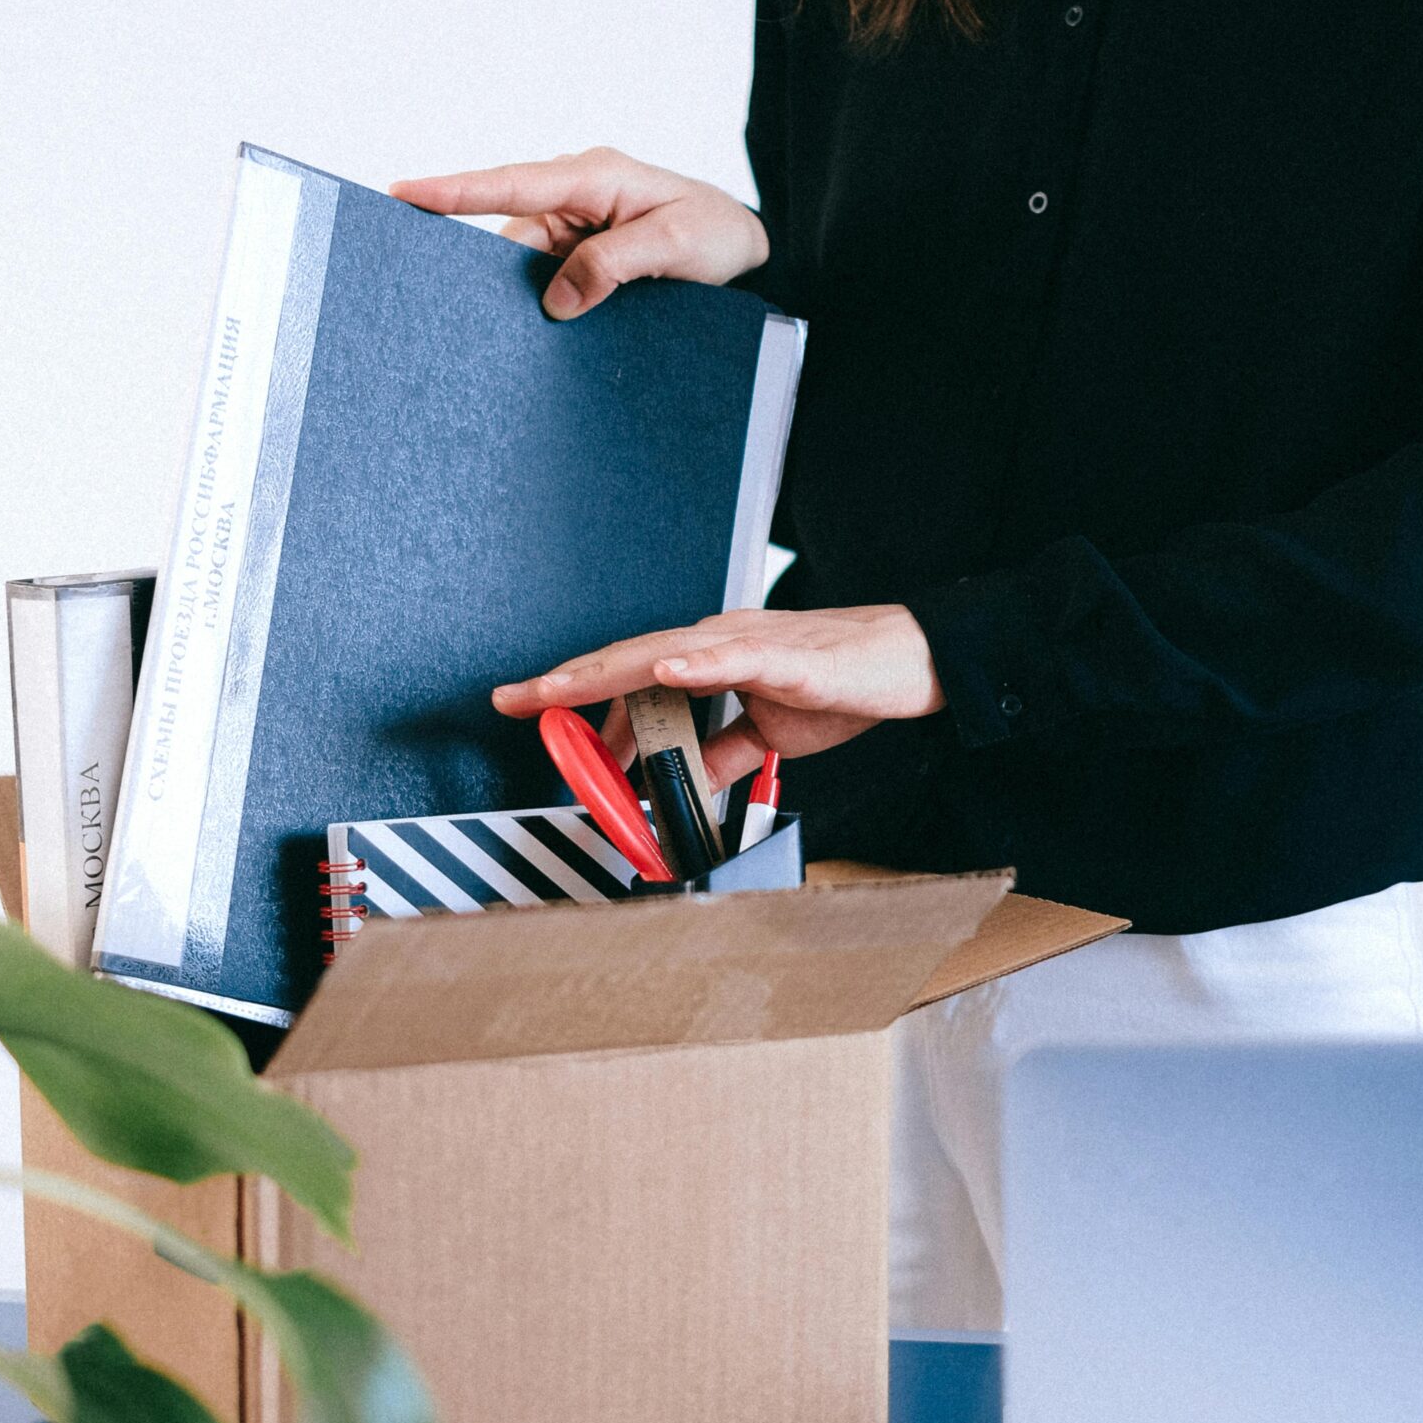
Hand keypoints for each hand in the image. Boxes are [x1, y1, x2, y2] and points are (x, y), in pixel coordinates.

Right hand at [390, 148, 767, 319]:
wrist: (742, 243)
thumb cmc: (714, 230)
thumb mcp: (674, 244)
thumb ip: (614, 264)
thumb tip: (556, 300)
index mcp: (593, 176)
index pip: (511, 184)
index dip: (455, 191)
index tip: (404, 193)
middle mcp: (574, 197)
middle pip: (508, 235)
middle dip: (481, 270)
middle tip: (449, 306)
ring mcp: (574, 227)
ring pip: (523, 265)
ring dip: (517, 299)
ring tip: (510, 339)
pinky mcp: (580, 256)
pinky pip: (544, 280)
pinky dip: (538, 306)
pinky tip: (534, 335)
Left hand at [493, 605, 946, 786]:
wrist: (911, 660)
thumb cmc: (845, 683)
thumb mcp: (768, 733)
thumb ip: (720, 754)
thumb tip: (676, 780)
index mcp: (710, 658)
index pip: (629, 675)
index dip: (576, 691)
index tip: (526, 706)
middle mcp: (717, 642)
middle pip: (625, 660)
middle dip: (564, 682)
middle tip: (511, 699)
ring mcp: (747, 644)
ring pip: (660, 654)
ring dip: (606, 674)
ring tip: (556, 689)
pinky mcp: (785, 658)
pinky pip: (730, 658)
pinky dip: (691, 664)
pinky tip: (661, 669)